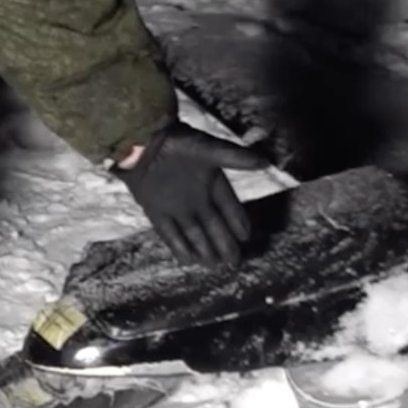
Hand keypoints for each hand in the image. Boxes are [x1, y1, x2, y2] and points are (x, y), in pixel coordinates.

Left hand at [114, 123, 274, 266]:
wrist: (141, 142)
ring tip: (214, 265)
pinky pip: (169, 233)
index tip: (246, 237)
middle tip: (234, 262)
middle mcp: (196, 197)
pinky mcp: (156, 211)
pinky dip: (178, 246)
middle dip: (224, 243)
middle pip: (214, 225)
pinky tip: (188, 260)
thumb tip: (266, 161)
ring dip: (203, 248)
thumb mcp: (208, 149)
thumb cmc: (177, 143)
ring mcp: (176, 206)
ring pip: (193, 233)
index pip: (229, 206)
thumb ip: (235, 158)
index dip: (238, 221)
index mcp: (211, 181)